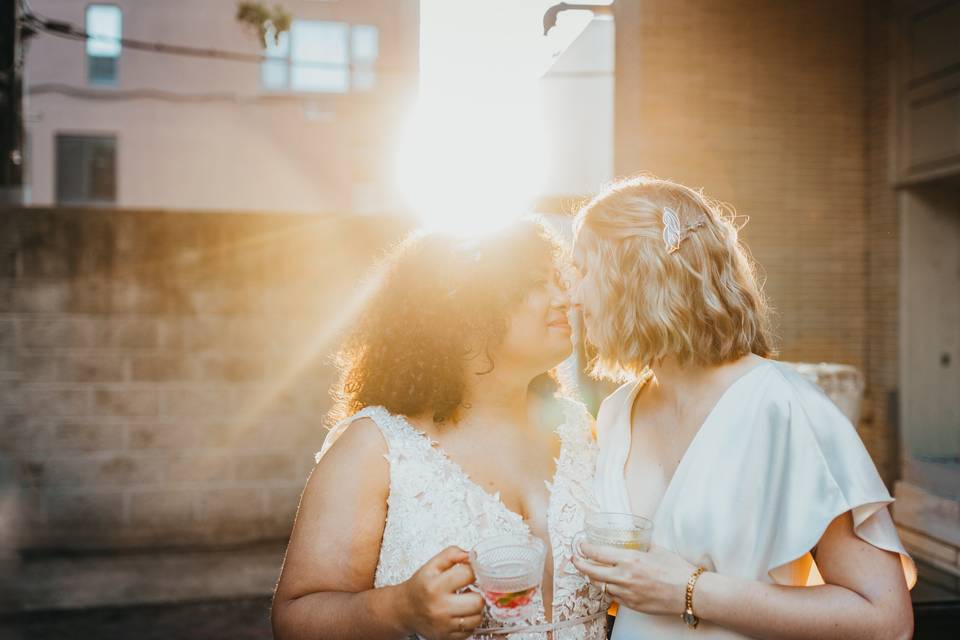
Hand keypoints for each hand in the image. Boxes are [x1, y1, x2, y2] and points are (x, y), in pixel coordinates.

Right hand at [397, 546, 484, 639]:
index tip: (469, 573)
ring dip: (475, 609)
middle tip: (469, 590)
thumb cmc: (420, 586)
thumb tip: (471, 555)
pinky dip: (468, 621)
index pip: (468, 574)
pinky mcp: (446, 637)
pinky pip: (470, 630)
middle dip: (477, 594)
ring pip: (477, 618)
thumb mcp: (432, 565)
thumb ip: (452, 554)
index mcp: (435, 585)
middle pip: (477, 601)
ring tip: (465, 602)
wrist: (404, 609)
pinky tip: (460, 613)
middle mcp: (440, 607)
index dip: (472, 571)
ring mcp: (444, 625)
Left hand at [571, 543, 696, 615]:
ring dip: (592, 577)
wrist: (690, 592)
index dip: (585, 549)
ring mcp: (627, 592)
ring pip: (600, 585)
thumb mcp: (656, 549)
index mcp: (630, 559)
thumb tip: (634, 540)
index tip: (581, 545)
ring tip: (589, 571)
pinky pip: (613, 596)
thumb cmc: (676, 569)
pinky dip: (608, 589)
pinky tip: (608, 584)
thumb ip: (641, 545)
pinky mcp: (631, 604)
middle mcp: (625, 576)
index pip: (598, 553)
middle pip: (591, 571)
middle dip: (580, 564)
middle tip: (575, 558)